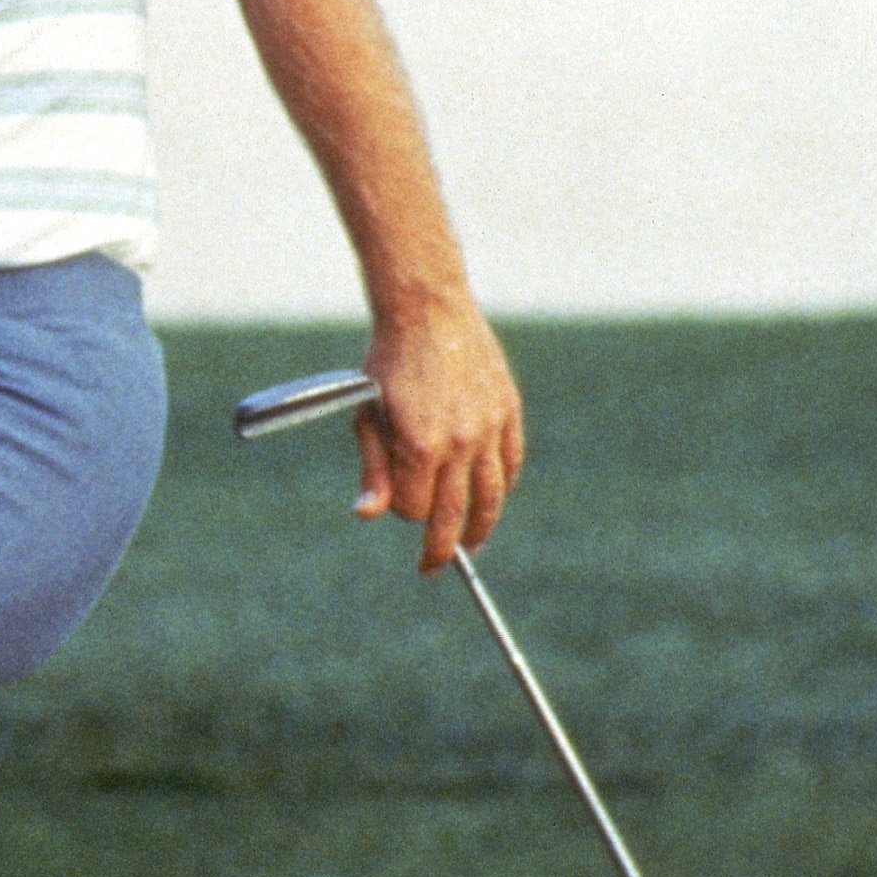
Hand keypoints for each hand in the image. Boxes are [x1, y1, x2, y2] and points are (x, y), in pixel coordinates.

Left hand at [353, 301, 524, 571]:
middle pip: (454, 514)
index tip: (395, 502)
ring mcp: (488, 427)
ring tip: (472, 544)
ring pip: (491, 496)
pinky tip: (494, 497)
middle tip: (432, 567)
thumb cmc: (386, 362)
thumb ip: (371, 467)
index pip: (414, 507)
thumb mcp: (367, 414)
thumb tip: (366, 515)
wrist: (427, 309)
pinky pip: (511, 462)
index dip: (401, 510)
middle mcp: (459, 442)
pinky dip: (503, 485)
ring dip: (480, 526)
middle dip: (441, 548)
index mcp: (419, 445)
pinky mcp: (507, 410)